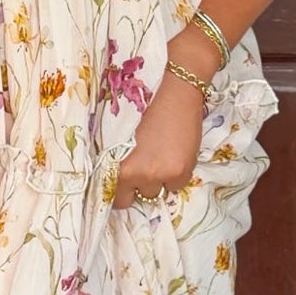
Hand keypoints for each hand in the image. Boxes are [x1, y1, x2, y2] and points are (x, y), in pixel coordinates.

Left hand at [112, 64, 207, 209]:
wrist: (176, 95)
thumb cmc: (145, 110)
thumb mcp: (121, 138)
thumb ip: (119, 161)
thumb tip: (116, 179)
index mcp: (120, 167)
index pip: (114, 198)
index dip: (116, 193)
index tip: (119, 188)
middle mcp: (140, 176)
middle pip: (133, 199)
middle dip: (135, 188)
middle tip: (140, 171)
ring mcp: (162, 176)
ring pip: (155, 192)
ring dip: (156, 181)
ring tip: (158, 158)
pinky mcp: (182, 173)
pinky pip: (175, 186)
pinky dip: (174, 176)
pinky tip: (173, 156)